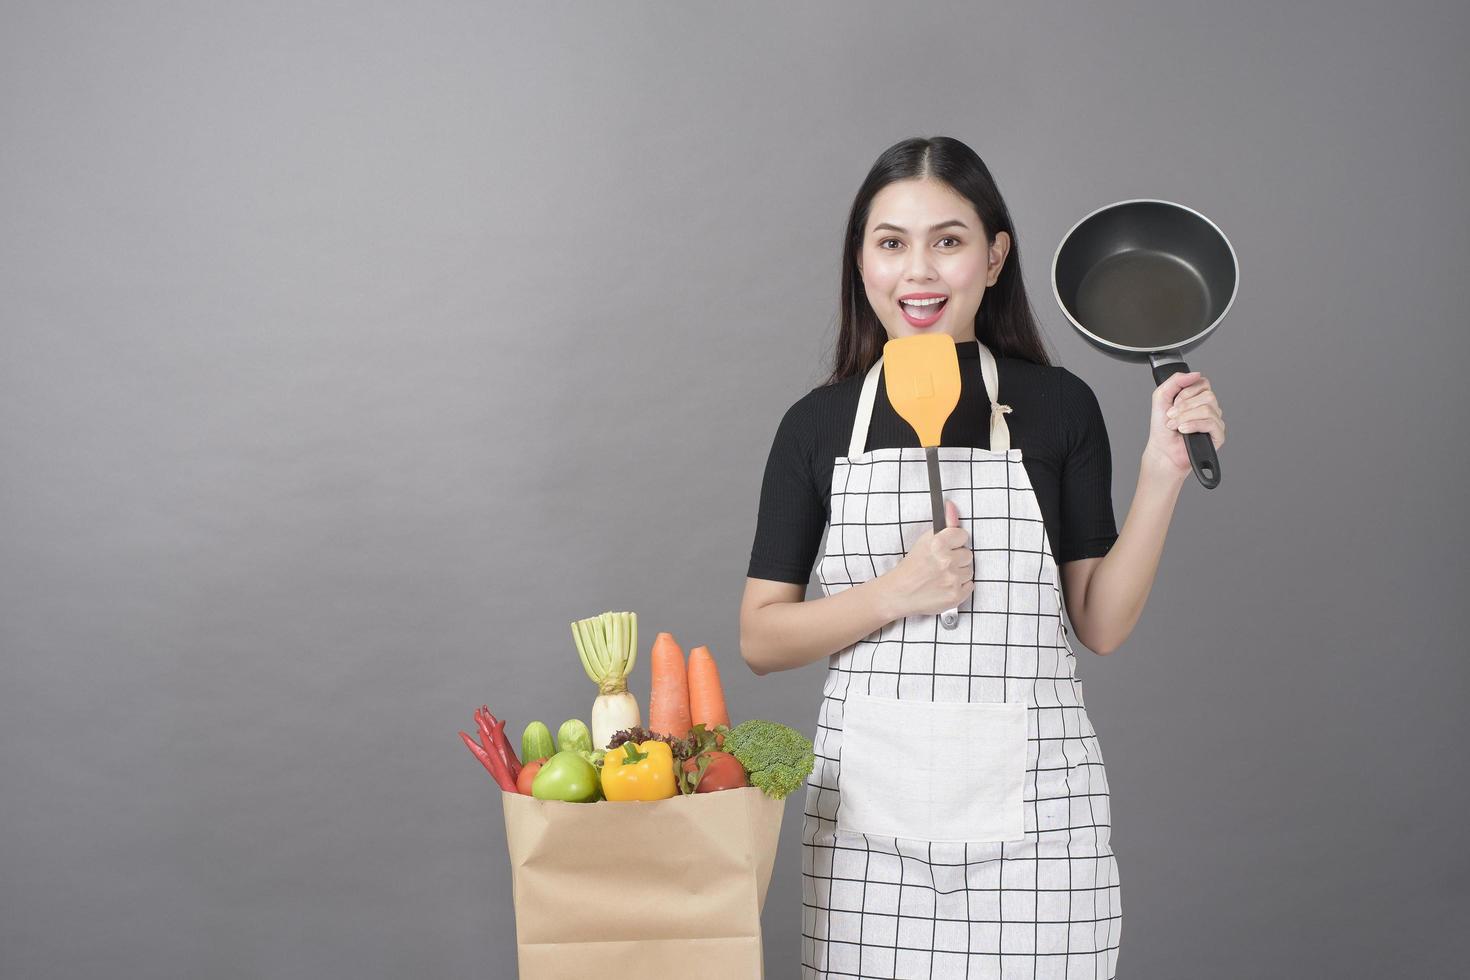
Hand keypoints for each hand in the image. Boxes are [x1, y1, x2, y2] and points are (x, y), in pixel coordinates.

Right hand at [877, 498, 973, 619]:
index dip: (954, 542)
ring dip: (959, 573)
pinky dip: (960, 587)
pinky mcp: (956, 595)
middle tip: (941, 564)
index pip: (963, 535)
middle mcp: (946, 561)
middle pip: (968, 554)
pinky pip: (970, 585)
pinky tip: (946, 586)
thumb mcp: (925, 540)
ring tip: (942, 576)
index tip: (945, 548)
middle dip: (957, 558)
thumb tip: (952, 505)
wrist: (899, 593)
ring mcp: (952, 580)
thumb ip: (945, 524)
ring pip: (969, 570)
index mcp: (938, 543)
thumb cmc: (912, 566)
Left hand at [1143, 370, 1225, 479]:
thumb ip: (1175, 381)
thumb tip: (1195, 373)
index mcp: (1198, 398)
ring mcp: (1215, 421)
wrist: (1162, 450)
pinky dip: (1193, 425)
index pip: (1203, 383)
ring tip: (1175, 425)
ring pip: (1207, 409)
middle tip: (1172, 416)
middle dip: (1184, 406)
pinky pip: (1211, 423)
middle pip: (1208, 395)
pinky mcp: (1218, 435)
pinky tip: (1183, 430)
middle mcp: (1209, 408)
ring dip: (1185, 417)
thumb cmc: (1162, 427)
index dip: (1186, 392)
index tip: (1174, 403)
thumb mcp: (1161, 397)